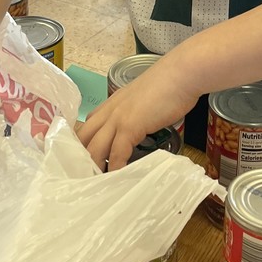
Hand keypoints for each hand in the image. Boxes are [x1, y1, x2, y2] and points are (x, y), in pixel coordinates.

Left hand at [76, 53, 199, 170]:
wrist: (181, 74)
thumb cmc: (169, 85)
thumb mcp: (144, 99)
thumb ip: (136, 113)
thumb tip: (141, 127)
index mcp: (111, 104)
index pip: (87, 127)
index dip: (83, 145)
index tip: (84, 163)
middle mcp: (109, 111)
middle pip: (83, 138)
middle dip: (81, 160)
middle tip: (84, 180)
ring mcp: (117, 118)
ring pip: (94, 148)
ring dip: (94, 168)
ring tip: (95, 186)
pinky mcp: (130, 126)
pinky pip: (116, 154)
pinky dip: (115, 169)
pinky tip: (118, 180)